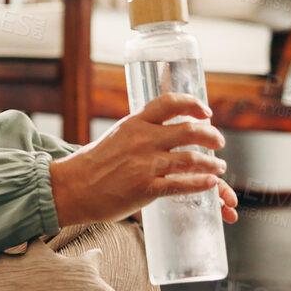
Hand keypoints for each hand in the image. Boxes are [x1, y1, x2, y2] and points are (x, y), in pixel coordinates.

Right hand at [47, 92, 240, 227]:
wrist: (71, 188)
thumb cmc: (91, 164)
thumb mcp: (116, 136)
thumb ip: (139, 132)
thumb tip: (162, 130)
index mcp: (135, 123)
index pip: (170, 102)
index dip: (193, 104)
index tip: (206, 112)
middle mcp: (142, 140)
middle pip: (189, 130)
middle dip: (211, 136)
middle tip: (218, 142)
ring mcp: (145, 164)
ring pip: (191, 158)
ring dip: (211, 163)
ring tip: (218, 167)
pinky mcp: (145, 188)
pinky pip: (181, 184)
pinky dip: (200, 183)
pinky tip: (210, 183)